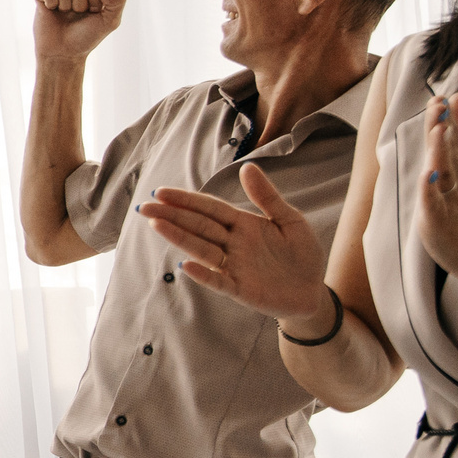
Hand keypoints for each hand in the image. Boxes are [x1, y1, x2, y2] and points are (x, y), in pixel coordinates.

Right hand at [33, 0, 125, 63]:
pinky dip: (51, 0)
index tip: (94, 11)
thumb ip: (117, 1)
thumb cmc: (86, 37)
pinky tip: (51, 10)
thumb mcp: (110, 22)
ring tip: (65, 14)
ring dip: (65, 3)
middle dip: (80, 2)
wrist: (62, 53)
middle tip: (78, 15)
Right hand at [140, 165, 335, 328]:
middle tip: (144, 208)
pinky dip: (203, 275)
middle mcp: (232, 244)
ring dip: (179, 238)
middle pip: (198, 226)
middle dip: (171, 216)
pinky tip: (186, 266)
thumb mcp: (290, 220)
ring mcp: (233, 267)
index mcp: (242, 224)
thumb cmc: (301, 254)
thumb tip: (247, 166)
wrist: (313, 291)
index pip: (209, 209)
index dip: (186, 200)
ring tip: (156, 224)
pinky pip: (218, 281)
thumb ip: (267, 196)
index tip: (161, 192)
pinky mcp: (240, 290)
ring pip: (202, 249)